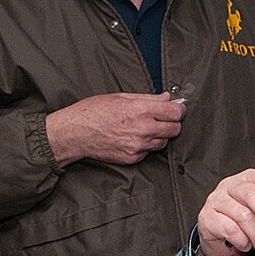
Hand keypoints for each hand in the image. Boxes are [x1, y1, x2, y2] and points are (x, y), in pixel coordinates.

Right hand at [45, 92, 184, 167]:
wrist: (76, 133)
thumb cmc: (94, 111)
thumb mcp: (121, 97)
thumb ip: (148, 98)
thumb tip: (166, 98)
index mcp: (140, 109)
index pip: (176, 112)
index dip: (178, 110)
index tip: (176, 109)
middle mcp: (142, 129)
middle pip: (174, 129)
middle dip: (172, 123)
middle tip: (162, 119)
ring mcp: (138, 146)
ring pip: (163, 142)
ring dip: (159, 136)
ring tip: (144, 128)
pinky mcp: (132, 158)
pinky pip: (148, 152)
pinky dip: (145, 146)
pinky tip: (132, 138)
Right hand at [194, 170, 254, 255]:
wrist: (221, 238)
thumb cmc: (247, 218)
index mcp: (249, 178)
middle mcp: (231, 185)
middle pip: (252, 195)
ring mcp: (216, 200)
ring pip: (242, 215)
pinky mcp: (206, 217)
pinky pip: (229, 229)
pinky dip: (242, 240)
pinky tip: (245, 245)